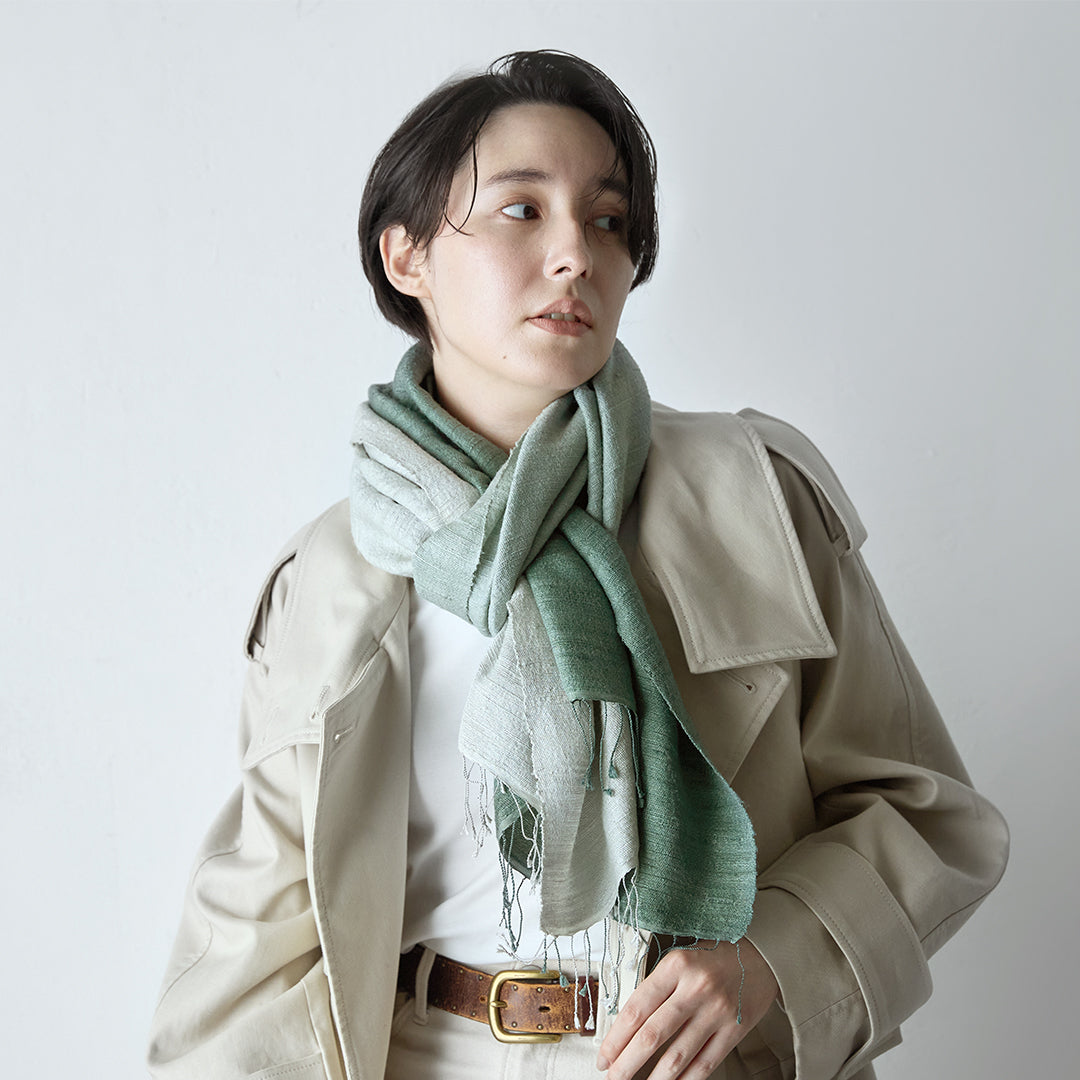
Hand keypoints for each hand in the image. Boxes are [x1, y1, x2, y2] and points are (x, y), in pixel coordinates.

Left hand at [596, 939, 778, 1078]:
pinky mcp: (734, 1030)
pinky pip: (705, 1063)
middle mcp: (695, 988)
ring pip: (677, 1055)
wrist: (763, 953)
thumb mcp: (681, 959)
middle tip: (612, 1078)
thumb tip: (628, 1026)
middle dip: (627, 1063)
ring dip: (653, 1079)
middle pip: (652, 1035)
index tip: (604, 1056)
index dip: (616, 1038)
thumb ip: (658, 987)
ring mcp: (716, 1012)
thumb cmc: (715, 956)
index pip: (637, 1008)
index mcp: (676, 966)